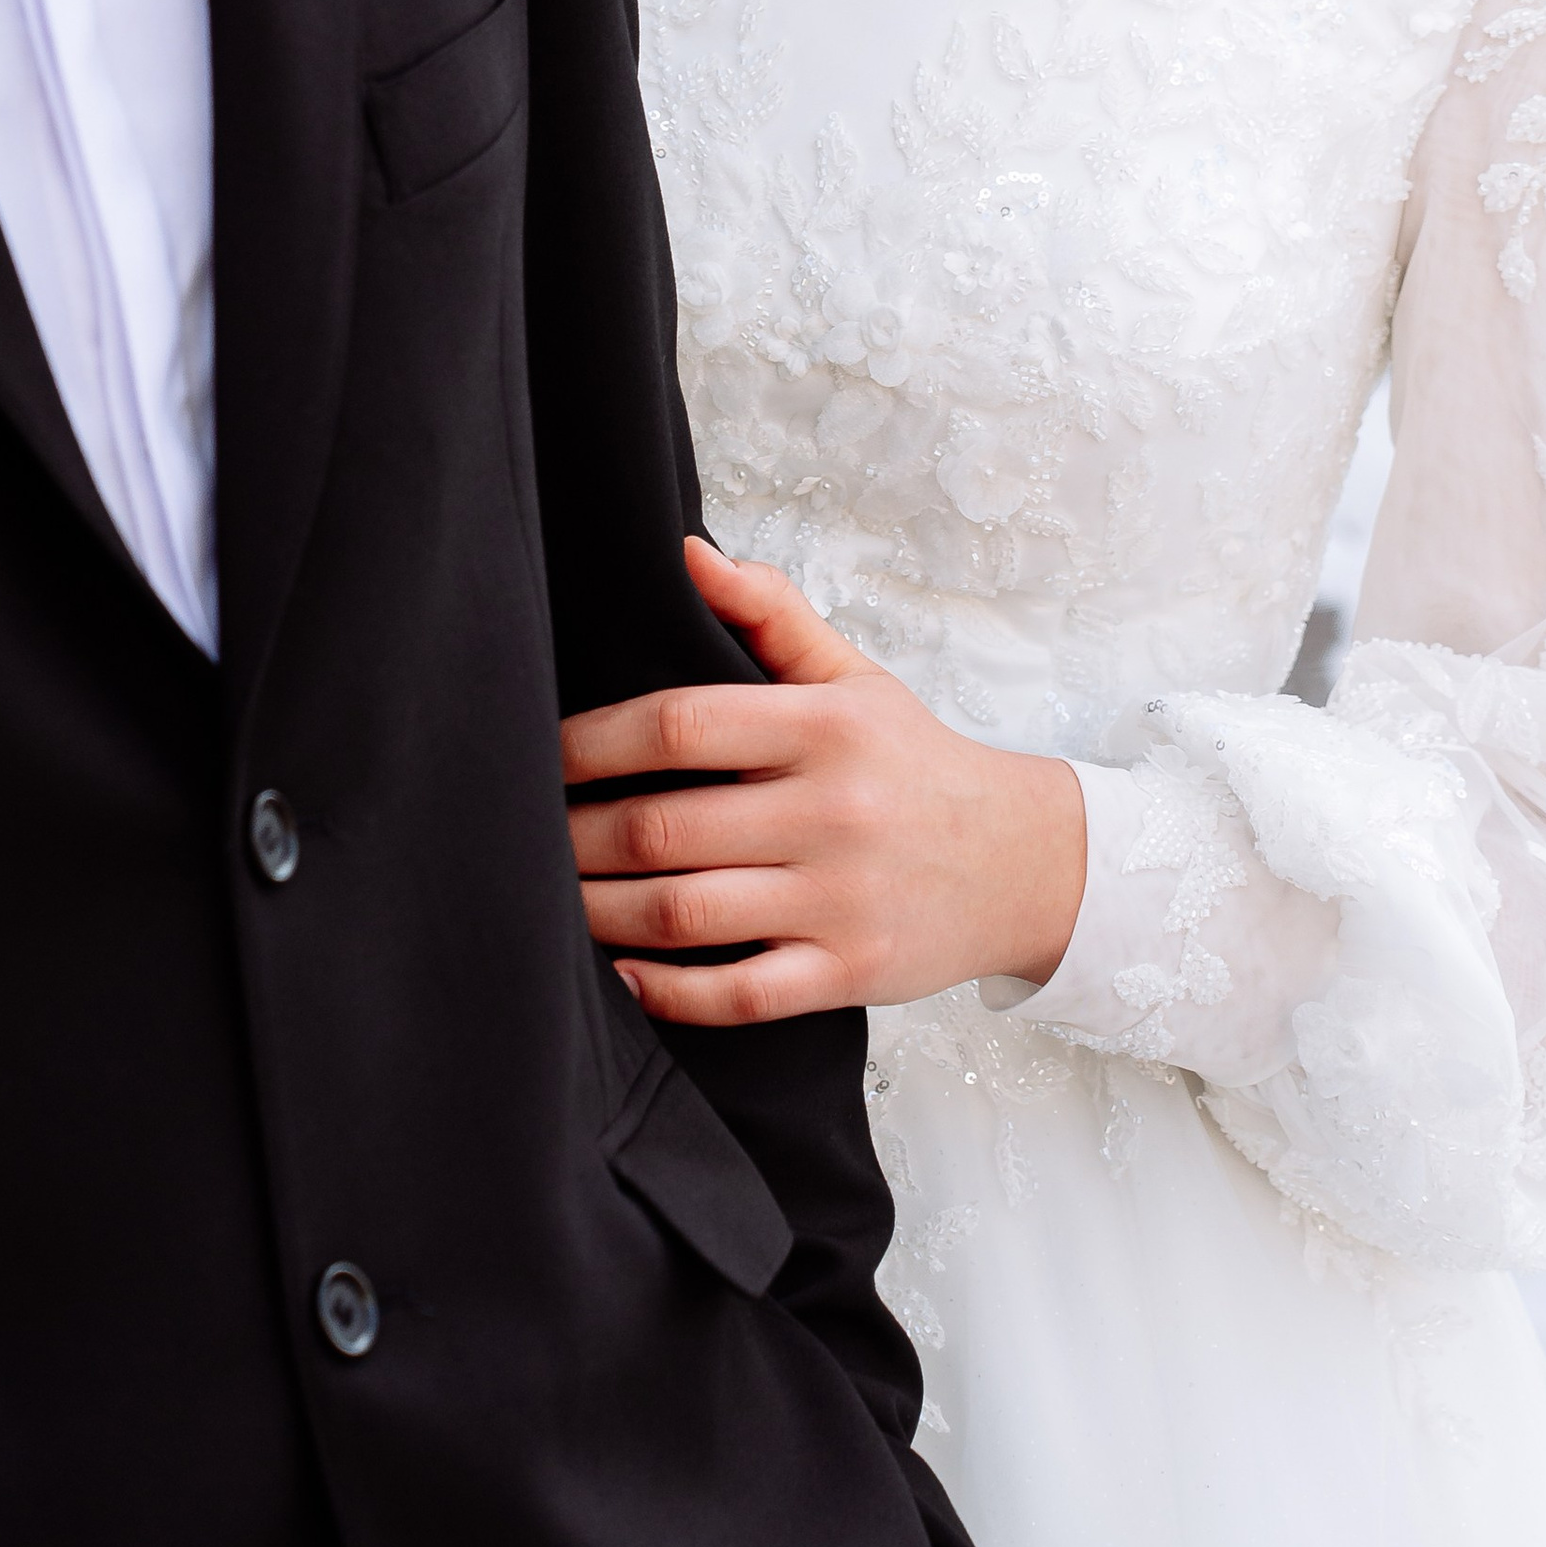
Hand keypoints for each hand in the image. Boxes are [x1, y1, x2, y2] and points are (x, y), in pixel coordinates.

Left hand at [562, 539, 1088, 1026]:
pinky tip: (620, 973)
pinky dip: (667, 991)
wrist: (1022, 861)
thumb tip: (687, 553)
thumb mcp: (854, 677)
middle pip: (666, 827)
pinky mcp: (849, 972)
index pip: (681, 725)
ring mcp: (840, 898)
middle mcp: (831, 811)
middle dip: (577, 837)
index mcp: (824, 727)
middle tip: (523, 837)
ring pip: (686, 914)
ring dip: (600, 912)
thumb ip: (770, 612)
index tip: (542, 755)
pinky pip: (738, 994)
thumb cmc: (914, 763)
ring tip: (552, 898)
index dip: (592, 742)